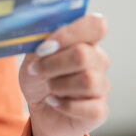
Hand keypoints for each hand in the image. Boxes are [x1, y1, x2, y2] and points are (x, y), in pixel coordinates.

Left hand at [18, 14, 109, 135]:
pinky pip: (90, 108)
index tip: (45, 46)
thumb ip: (41, 45)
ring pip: (88, 81)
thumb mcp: (33, 57)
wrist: (40, 108)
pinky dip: (65, 105)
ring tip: (48, 87)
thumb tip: (47, 43)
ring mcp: (102, 85)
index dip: (70, 33)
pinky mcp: (100, 110)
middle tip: (36, 70)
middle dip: (53, 64)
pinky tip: (54, 102)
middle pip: (84, 55)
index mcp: (85, 40)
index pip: (96, 25)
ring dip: (59, 85)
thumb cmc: (39, 77)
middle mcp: (98, 60)